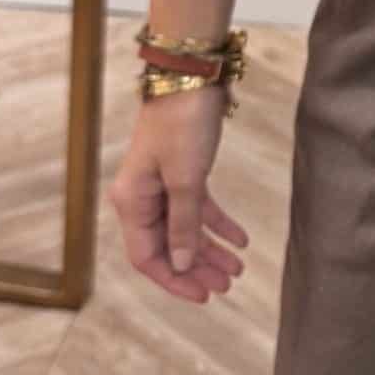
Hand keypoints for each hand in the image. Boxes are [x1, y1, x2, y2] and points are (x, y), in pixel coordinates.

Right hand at [108, 88, 249, 304]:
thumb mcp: (186, 179)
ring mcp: (162, 186)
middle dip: (196, 269)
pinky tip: (241, 240)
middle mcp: (142, 198)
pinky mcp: (183, 173)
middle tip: (227, 287)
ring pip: (185, 230)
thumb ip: (183, 225)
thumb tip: (179, 264)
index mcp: (132, 202)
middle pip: (167, 247)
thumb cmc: (182, 125)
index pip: (147, 257)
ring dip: (210, 251)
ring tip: (238, 270)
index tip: (203, 296)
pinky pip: (198, 209)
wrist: (191, 78)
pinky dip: (218, 225)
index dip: (174, 280)